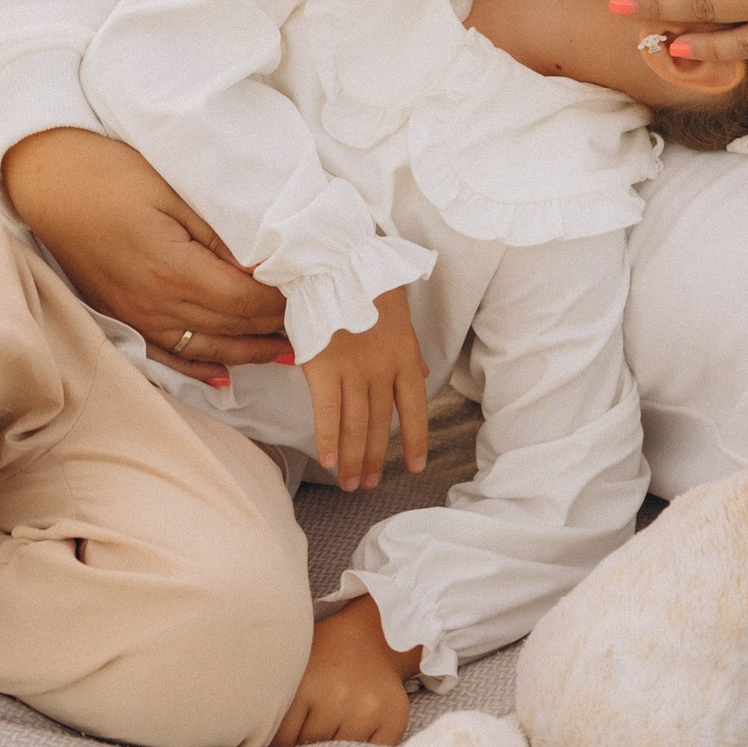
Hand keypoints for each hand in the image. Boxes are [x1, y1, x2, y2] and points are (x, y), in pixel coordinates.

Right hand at [0, 129, 291, 386]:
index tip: (314, 295)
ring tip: (287, 354)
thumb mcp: (173, 191)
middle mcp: (155, 305)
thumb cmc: (110, 173)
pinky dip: (199, 368)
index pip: (246, 300)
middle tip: (314, 328)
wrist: (47, 180)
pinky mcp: (119, 317)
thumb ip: (219, 232)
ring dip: (248, 353)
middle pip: (231, 328)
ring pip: (206, 349)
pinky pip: (166, 356)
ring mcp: (135, 316)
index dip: (283, 302)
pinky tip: (223, 377)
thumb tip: (262, 263)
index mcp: (174, 271)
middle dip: (275, 329)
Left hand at [270, 594, 419, 746]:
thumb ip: (275, 705)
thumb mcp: (294, 669)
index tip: (281, 742)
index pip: (282, 741)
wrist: (373, 634)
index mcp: (307, 683)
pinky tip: (355, 736)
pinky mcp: (394, 719)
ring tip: (332, 733)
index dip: (279, 746)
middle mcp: (339, 697)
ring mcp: (368, 710)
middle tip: (309, 735)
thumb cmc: (325, 656)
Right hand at [301, 286, 429, 491]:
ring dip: (353, 459)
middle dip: (374, 458)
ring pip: (355, 425)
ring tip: (350, 484)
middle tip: (369, 485)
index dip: (414, 440)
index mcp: (405, 355)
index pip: (415, 408)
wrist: (335, 261)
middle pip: (379, 424)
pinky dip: (327, 440)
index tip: (414, 466)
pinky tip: (328, 463)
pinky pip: (326, 414)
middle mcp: (382, 369)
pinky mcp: (322, 368)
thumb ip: (410, 350)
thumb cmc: (365, 282)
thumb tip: (425, 372)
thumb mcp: (399, 314)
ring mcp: (352, 371)